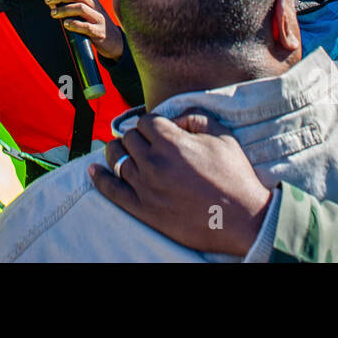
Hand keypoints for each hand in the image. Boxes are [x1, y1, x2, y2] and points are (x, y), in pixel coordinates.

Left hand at [46, 0, 124, 59]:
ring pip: (81, 8)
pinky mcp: (99, 32)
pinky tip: (66, 24)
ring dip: (64, 9)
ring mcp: (98, 18)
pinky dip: (74, 24)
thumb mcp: (89, 11)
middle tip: (47, 0)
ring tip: (53, 13)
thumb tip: (53, 0)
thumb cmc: (95, 24)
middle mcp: (96, 6)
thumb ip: (74, 4)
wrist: (115, 42)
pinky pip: (86, 26)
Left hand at [88, 112, 271, 256]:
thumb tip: (174, 118)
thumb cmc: (235, 176)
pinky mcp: (143, 210)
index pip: (145, 121)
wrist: (243, 219)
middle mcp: (154, 162)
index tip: (156, 131)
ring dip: (117, 152)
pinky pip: (112, 190)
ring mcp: (146, 187)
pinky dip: (100, 178)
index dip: (151, 124)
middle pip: (128, 138)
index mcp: (172, 142)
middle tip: (143, 143)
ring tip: (120, 151)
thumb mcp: (222, 136)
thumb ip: (195, 118)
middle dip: (135, 137)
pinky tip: (94, 169)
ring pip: (116, 159)